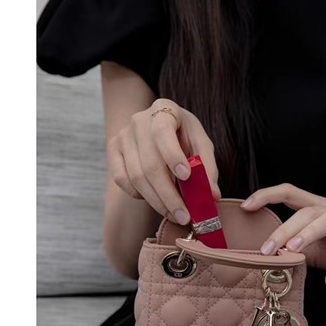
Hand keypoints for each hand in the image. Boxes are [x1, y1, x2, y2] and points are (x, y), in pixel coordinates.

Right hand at [107, 99, 219, 224]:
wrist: (156, 125)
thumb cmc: (183, 135)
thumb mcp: (200, 143)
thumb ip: (207, 166)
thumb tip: (211, 196)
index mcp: (164, 110)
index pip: (163, 132)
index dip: (173, 156)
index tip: (186, 176)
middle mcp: (139, 121)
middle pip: (150, 164)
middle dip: (168, 195)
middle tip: (184, 215)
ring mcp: (123, 136)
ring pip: (136, 177)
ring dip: (157, 201)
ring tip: (175, 214)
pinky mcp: (113, 151)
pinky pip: (123, 180)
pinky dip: (140, 195)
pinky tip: (155, 198)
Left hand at [241, 184, 325, 284]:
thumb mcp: (317, 251)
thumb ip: (295, 251)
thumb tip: (266, 259)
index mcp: (318, 208)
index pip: (289, 193)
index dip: (267, 195)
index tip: (246, 206)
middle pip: (307, 211)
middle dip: (285, 228)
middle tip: (267, 249)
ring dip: (311, 233)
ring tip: (294, 251)